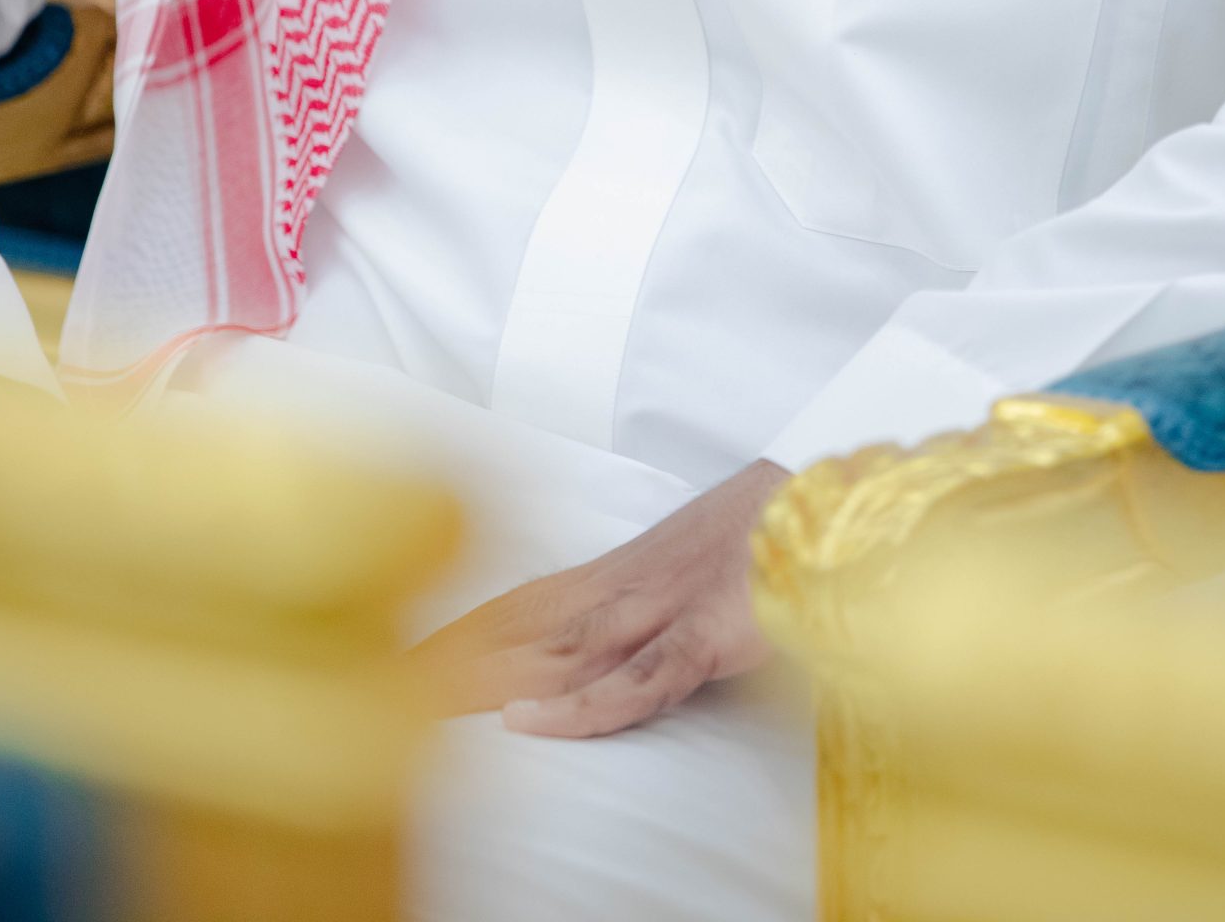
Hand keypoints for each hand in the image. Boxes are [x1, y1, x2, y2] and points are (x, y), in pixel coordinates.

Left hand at [414, 457, 789, 737]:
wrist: (844, 500)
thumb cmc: (785, 519)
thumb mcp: (714, 547)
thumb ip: (670, 586)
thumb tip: (645, 613)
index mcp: (632, 564)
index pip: (530, 598)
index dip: (469, 626)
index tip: (412, 653)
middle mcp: (632, 582)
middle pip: (523, 626)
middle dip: (453, 660)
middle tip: (380, 687)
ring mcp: (664, 608)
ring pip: (557, 653)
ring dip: (487, 682)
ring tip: (417, 709)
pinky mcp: (705, 638)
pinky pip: (634, 682)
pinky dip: (580, 706)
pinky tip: (528, 724)